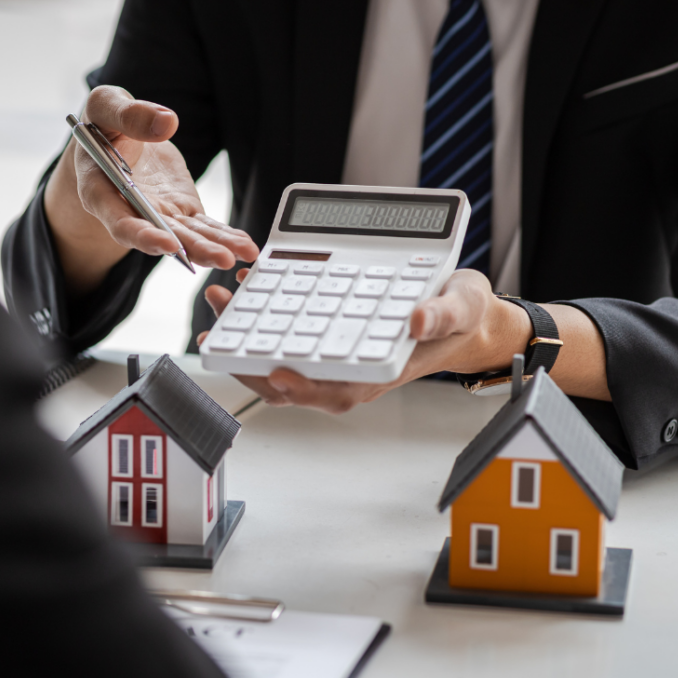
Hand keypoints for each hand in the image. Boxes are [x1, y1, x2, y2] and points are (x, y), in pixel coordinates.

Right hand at [45, 85, 258, 293]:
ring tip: (243, 255)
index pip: (120, 221)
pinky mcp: (181, 210)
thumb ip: (128, 114)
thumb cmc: (102, 123)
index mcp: (101, 191)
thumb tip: (166, 122)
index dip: (143, 235)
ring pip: (188, 236)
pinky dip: (224, 235)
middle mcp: (130, 212)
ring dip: (215, 247)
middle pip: (162, 236)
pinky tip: (244, 246)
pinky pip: (204, 226)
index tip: (168, 245)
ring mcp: (159, 214)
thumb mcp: (105, 106)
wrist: (116, 139)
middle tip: (222, 258)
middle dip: (193, 249)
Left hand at [197, 269, 533, 413]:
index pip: (333, 391)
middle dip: (250, 360)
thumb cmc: (457, 317)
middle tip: (218, 330)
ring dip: (247, 335)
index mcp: (378, 372)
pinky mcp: (326, 335)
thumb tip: (418, 320)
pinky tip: (252, 286)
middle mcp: (349, 369)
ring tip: (222, 302)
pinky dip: (265, 314)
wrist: (459, 312)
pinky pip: (287, 334)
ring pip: (280, 357)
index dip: (302, 388)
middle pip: (291, 379)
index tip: (276, 374)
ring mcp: (333, 354)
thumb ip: (441, 315)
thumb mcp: (458, 309)